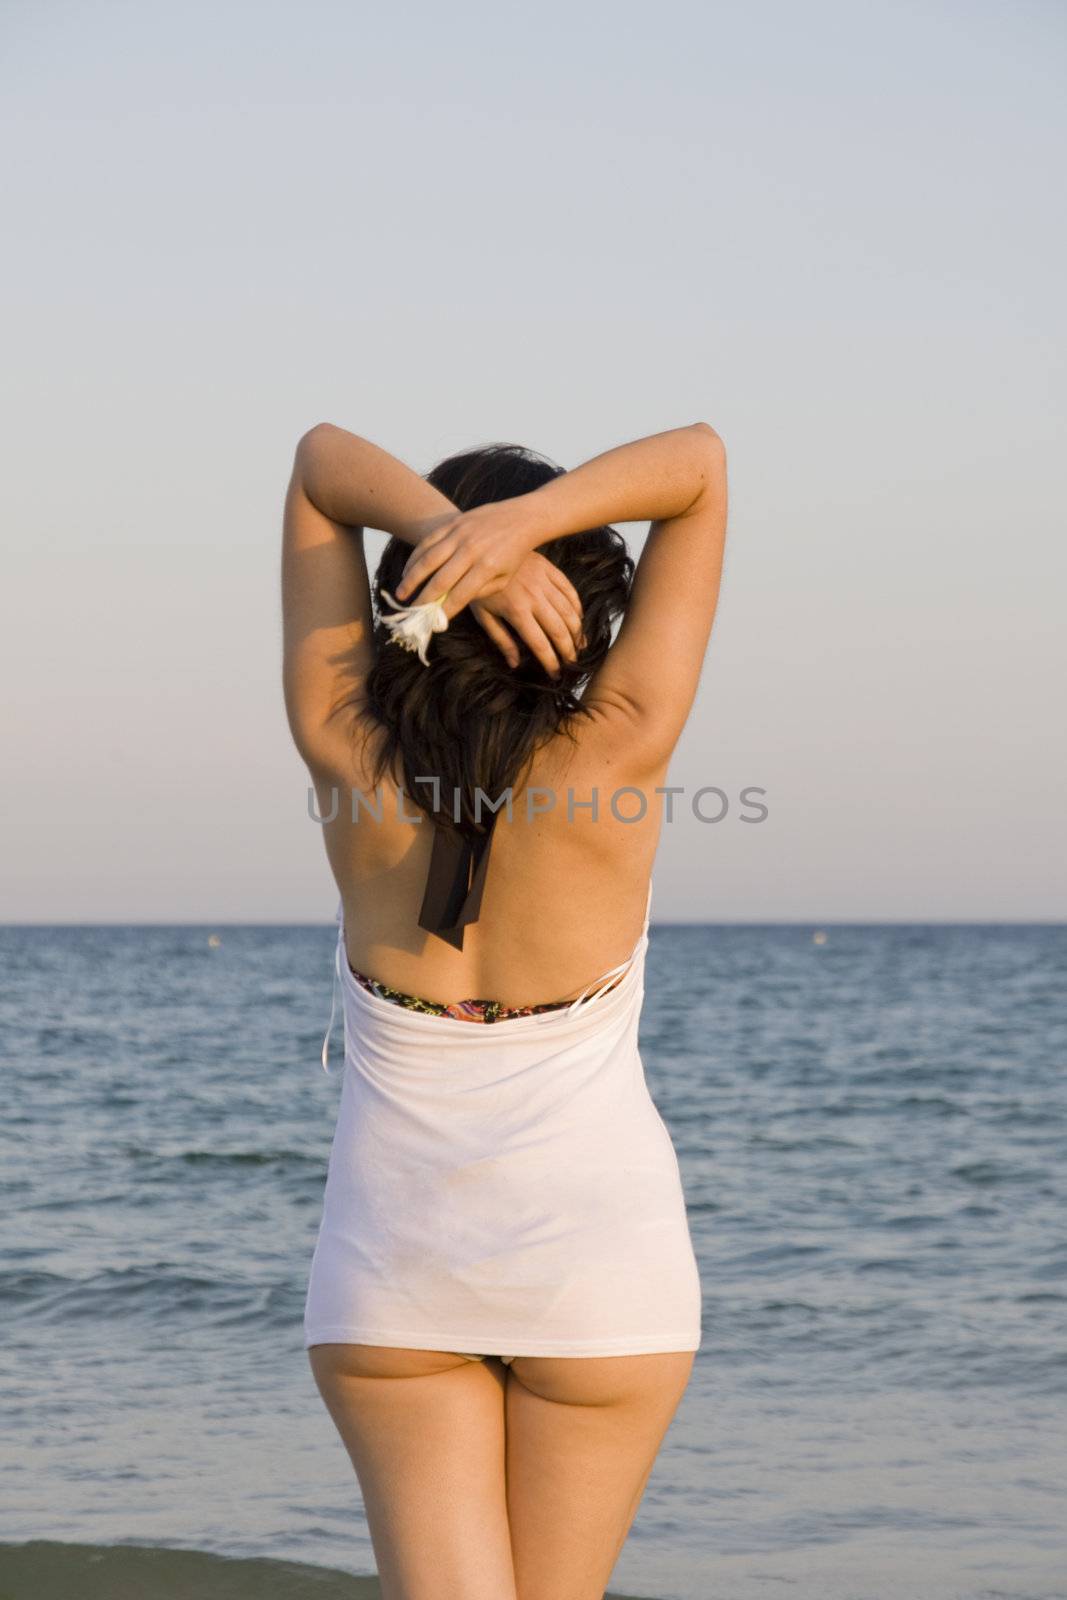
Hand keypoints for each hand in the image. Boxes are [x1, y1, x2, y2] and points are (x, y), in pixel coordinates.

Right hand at [394, 498, 543, 617]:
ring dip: (411, 579)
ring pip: (428, 559)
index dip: (444, 611)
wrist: (522, 518)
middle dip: (424, 599)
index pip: (460, 595)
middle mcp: (471, 550)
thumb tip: (455, 602)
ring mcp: (460, 534)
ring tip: (401, 594)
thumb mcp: (504, 578)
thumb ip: (481, 592)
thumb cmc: (513, 554)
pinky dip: (415, 557)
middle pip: (440, 580)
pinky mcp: (453, 522)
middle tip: (412, 613)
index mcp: (487, 567)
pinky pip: (428, 541)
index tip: (433, 624)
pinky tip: (407, 571)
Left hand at [469, 552, 584, 677]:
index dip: (550, 662)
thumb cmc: (479, 587)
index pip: (540, 644)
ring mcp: (544, 582)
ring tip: (580, 646)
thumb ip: (501, 640)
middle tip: (572, 664)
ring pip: (569, 611)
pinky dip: (577, 607)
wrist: (480, 551)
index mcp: (516, 611)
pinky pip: (569, 590)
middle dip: (569, 651)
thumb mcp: (483, 615)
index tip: (556, 675)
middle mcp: (534, 597)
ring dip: (577, 631)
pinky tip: (579, 620)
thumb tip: (514, 664)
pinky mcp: (549, 569)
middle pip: (559, 630)